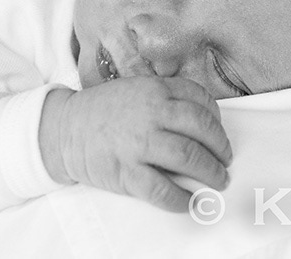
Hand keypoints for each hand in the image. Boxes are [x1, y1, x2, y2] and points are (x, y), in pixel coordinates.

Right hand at [38, 77, 231, 211]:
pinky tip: (191, 202)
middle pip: (202, 129)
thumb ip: (168, 98)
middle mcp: (151, 114)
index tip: (220, 132)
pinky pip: (162, 189)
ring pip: (189, 157)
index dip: (217, 119)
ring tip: (218, 180)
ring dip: (211, 172)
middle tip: (226, 159)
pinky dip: (182, 199)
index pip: (201, 101)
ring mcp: (139, 143)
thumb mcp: (138, 88)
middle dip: (221, 148)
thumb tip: (205, 120)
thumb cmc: (104, 110)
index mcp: (156, 90)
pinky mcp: (126, 172)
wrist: (64, 129)